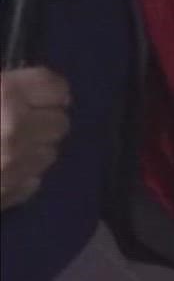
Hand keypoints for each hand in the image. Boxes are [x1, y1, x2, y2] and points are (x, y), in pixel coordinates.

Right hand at [0, 68, 71, 210]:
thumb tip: (19, 87)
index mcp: (3, 95)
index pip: (55, 87)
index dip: (49, 88)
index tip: (39, 91)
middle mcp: (19, 130)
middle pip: (61, 121)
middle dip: (45, 118)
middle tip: (23, 117)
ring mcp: (18, 166)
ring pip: (51, 152)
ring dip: (37, 147)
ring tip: (11, 143)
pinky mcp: (12, 194)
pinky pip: (34, 179)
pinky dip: (24, 173)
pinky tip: (3, 167)